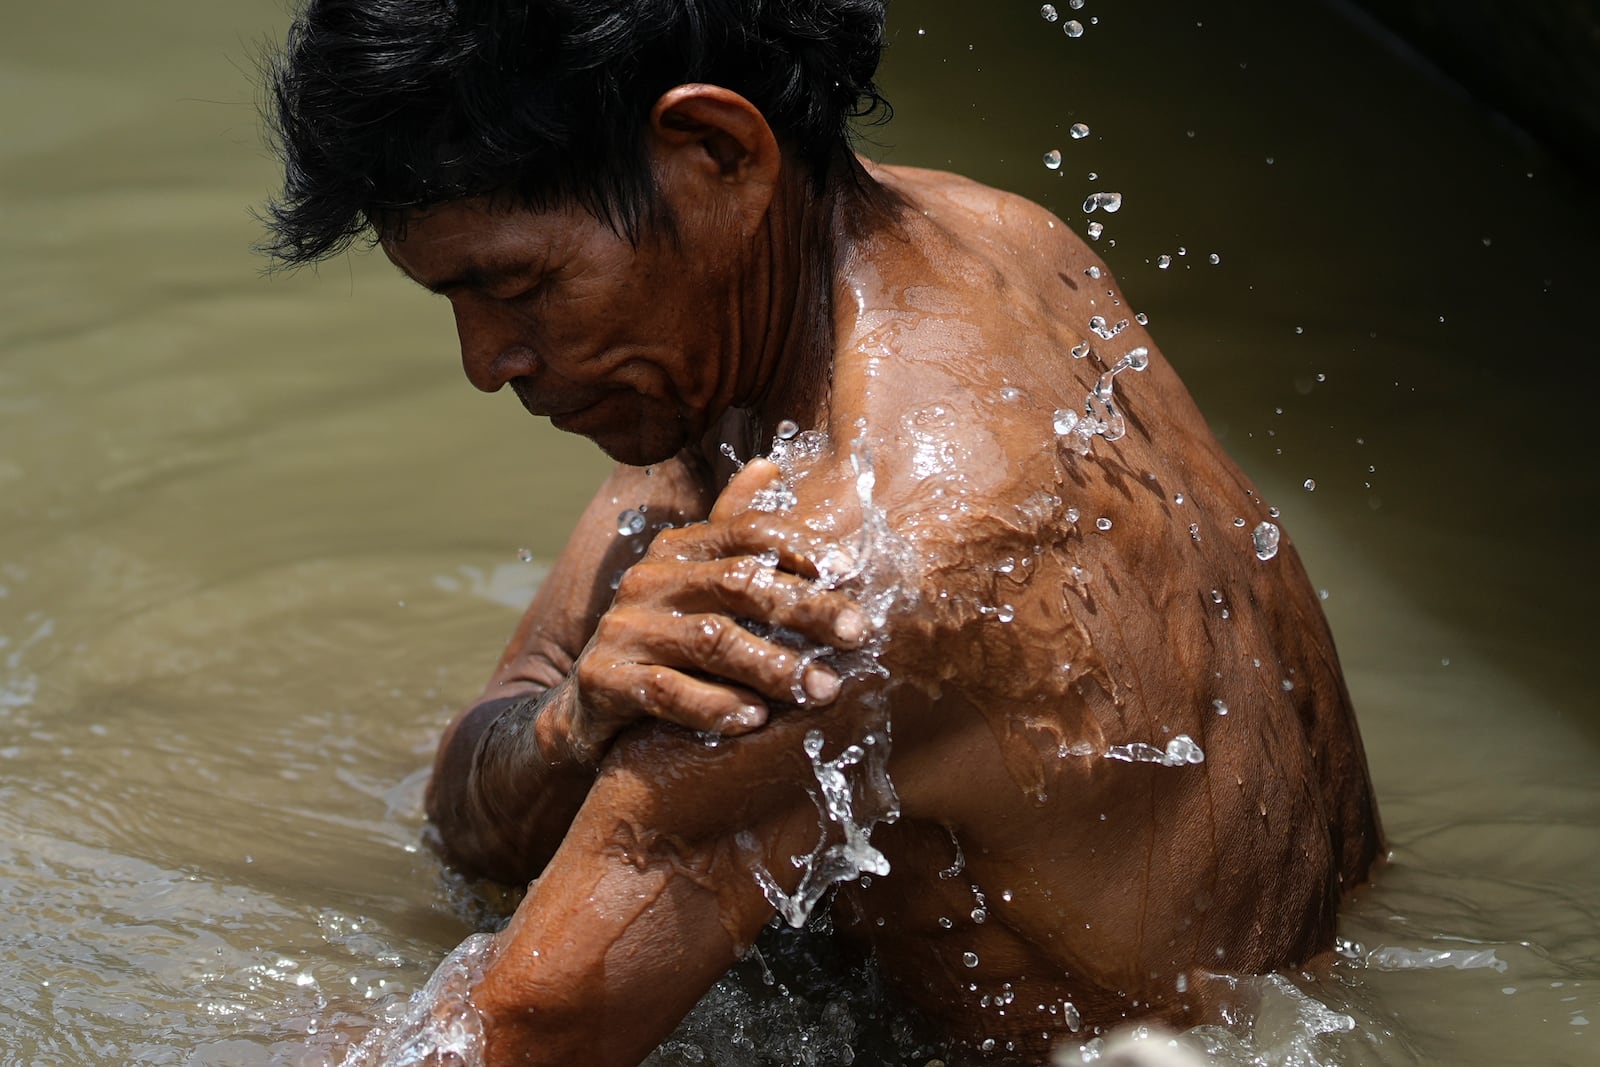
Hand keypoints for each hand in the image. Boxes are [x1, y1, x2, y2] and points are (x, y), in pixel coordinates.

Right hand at [554, 459, 867, 763]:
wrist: (586, 706)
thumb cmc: (662, 641)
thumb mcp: (693, 583)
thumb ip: (730, 533)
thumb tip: (770, 464)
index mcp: (678, 550)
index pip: (745, 531)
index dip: (800, 547)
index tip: (850, 573)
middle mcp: (648, 580)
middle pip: (738, 583)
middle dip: (805, 608)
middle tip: (857, 634)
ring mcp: (623, 629)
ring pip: (711, 639)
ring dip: (774, 665)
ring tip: (822, 689)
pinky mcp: (604, 680)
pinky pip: (667, 691)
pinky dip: (716, 705)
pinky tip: (756, 720)